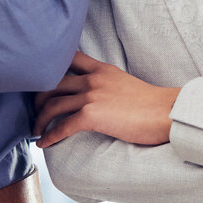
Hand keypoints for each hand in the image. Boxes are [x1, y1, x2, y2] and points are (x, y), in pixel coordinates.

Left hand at [34, 51, 181, 147]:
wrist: (166, 113)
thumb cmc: (152, 104)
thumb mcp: (125, 83)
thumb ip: (107, 83)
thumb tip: (98, 96)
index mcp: (102, 69)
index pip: (68, 58)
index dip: (50, 67)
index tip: (41, 79)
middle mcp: (93, 79)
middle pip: (53, 82)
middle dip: (39, 97)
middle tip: (36, 109)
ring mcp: (92, 96)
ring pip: (53, 104)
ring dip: (40, 119)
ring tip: (36, 129)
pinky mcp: (92, 115)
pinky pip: (62, 126)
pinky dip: (49, 136)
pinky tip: (44, 143)